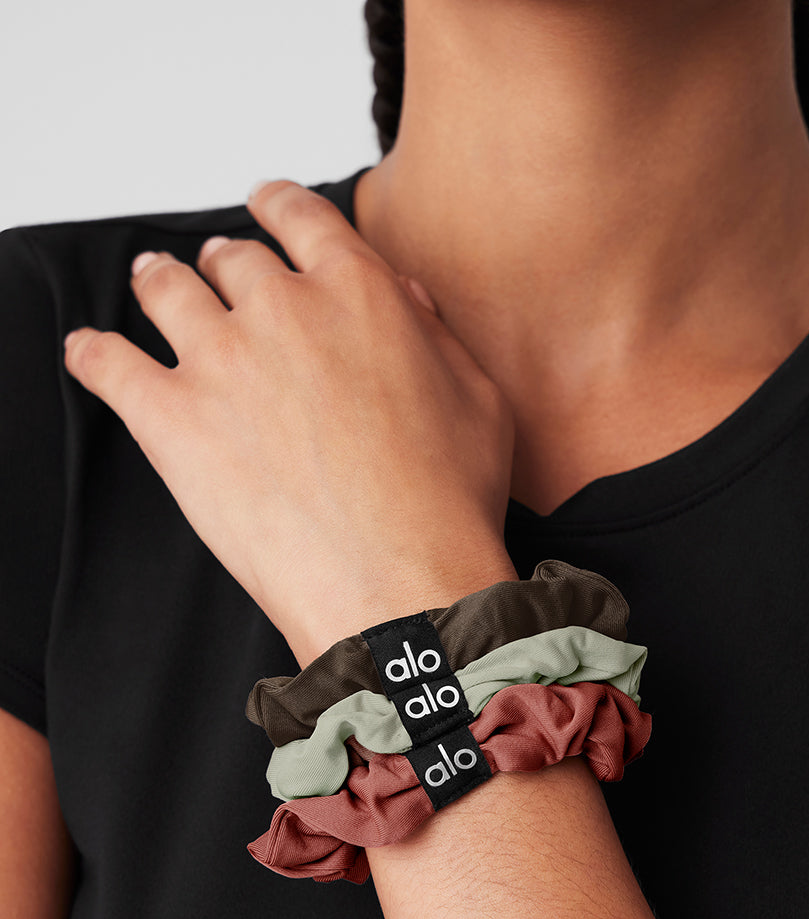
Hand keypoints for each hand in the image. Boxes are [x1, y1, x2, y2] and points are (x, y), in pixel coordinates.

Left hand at [63, 179, 517, 663]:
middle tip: (221, 280)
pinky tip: (89, 354)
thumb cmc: (445, 503)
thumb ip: (436, 335)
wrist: (399, 581)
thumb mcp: (478, 399)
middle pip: (233, 260)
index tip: (265, 206)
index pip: (300, 217)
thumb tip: (405, 300)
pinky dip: (94, 355)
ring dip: (159, 283)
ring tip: (154, 286)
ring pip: (166, 291)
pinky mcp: (171, 419)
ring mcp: (220, 361)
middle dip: (227, 266)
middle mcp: (282, 310)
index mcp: (357, 293)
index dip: (277, 206)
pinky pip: (109, 366)